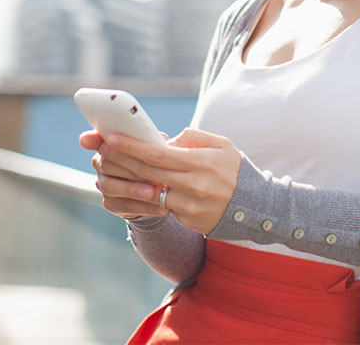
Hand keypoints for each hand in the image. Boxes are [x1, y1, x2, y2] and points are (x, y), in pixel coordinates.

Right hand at [79, 130, 168, 218]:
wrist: (156, 187)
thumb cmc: (155, 159)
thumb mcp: (157, 146)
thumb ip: (155, 141)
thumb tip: (164, 140)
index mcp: (110, 145)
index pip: (96, 139)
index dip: (92, 139)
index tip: (92, 141)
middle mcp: (102, 164)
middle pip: (106, 164)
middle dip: (127, 167)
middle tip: (145, 170)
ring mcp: (104, 184)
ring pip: (112, 187)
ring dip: (133, 190)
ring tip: (152, 192)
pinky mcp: (112, 204)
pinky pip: (126, 207)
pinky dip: (145, 208)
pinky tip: (162, 208)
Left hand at [84, 127, 242, 234]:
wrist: (257, 207)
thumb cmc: (236, 170)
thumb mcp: (221, 145)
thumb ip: (192, 137)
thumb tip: (164, 140)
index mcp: (200, 163)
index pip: (156, 154)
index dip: (131, 146)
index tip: (111, 138)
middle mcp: (193, 186)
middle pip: (147, 173)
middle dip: (121, 160)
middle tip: (102, 149)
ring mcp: (189, 207)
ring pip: (150, 192)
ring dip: (129, 181)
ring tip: (113, 169)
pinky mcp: (189, 221)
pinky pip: (163, 206)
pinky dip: (149, 196)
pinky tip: (137, 187)